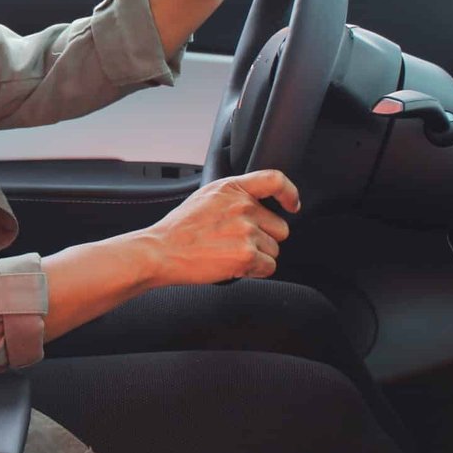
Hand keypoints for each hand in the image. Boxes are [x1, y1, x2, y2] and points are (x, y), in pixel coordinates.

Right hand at [136, 170, 300, 284]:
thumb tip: (255, 206)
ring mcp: (246, 230)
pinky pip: (269, 267)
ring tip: (227, 253)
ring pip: (274, 250)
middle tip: (236, 243)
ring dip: (257, 256)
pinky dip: (254, 271)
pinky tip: (232, 266)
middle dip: (264, 238)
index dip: (290, 193)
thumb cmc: (178, 230)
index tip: (292, 205)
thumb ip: (233, 197)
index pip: (275, 180)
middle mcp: (242, 206)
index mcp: (231, 188)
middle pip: (280, 227)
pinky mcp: (246, 255)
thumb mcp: (205, 198)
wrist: (159, 251)